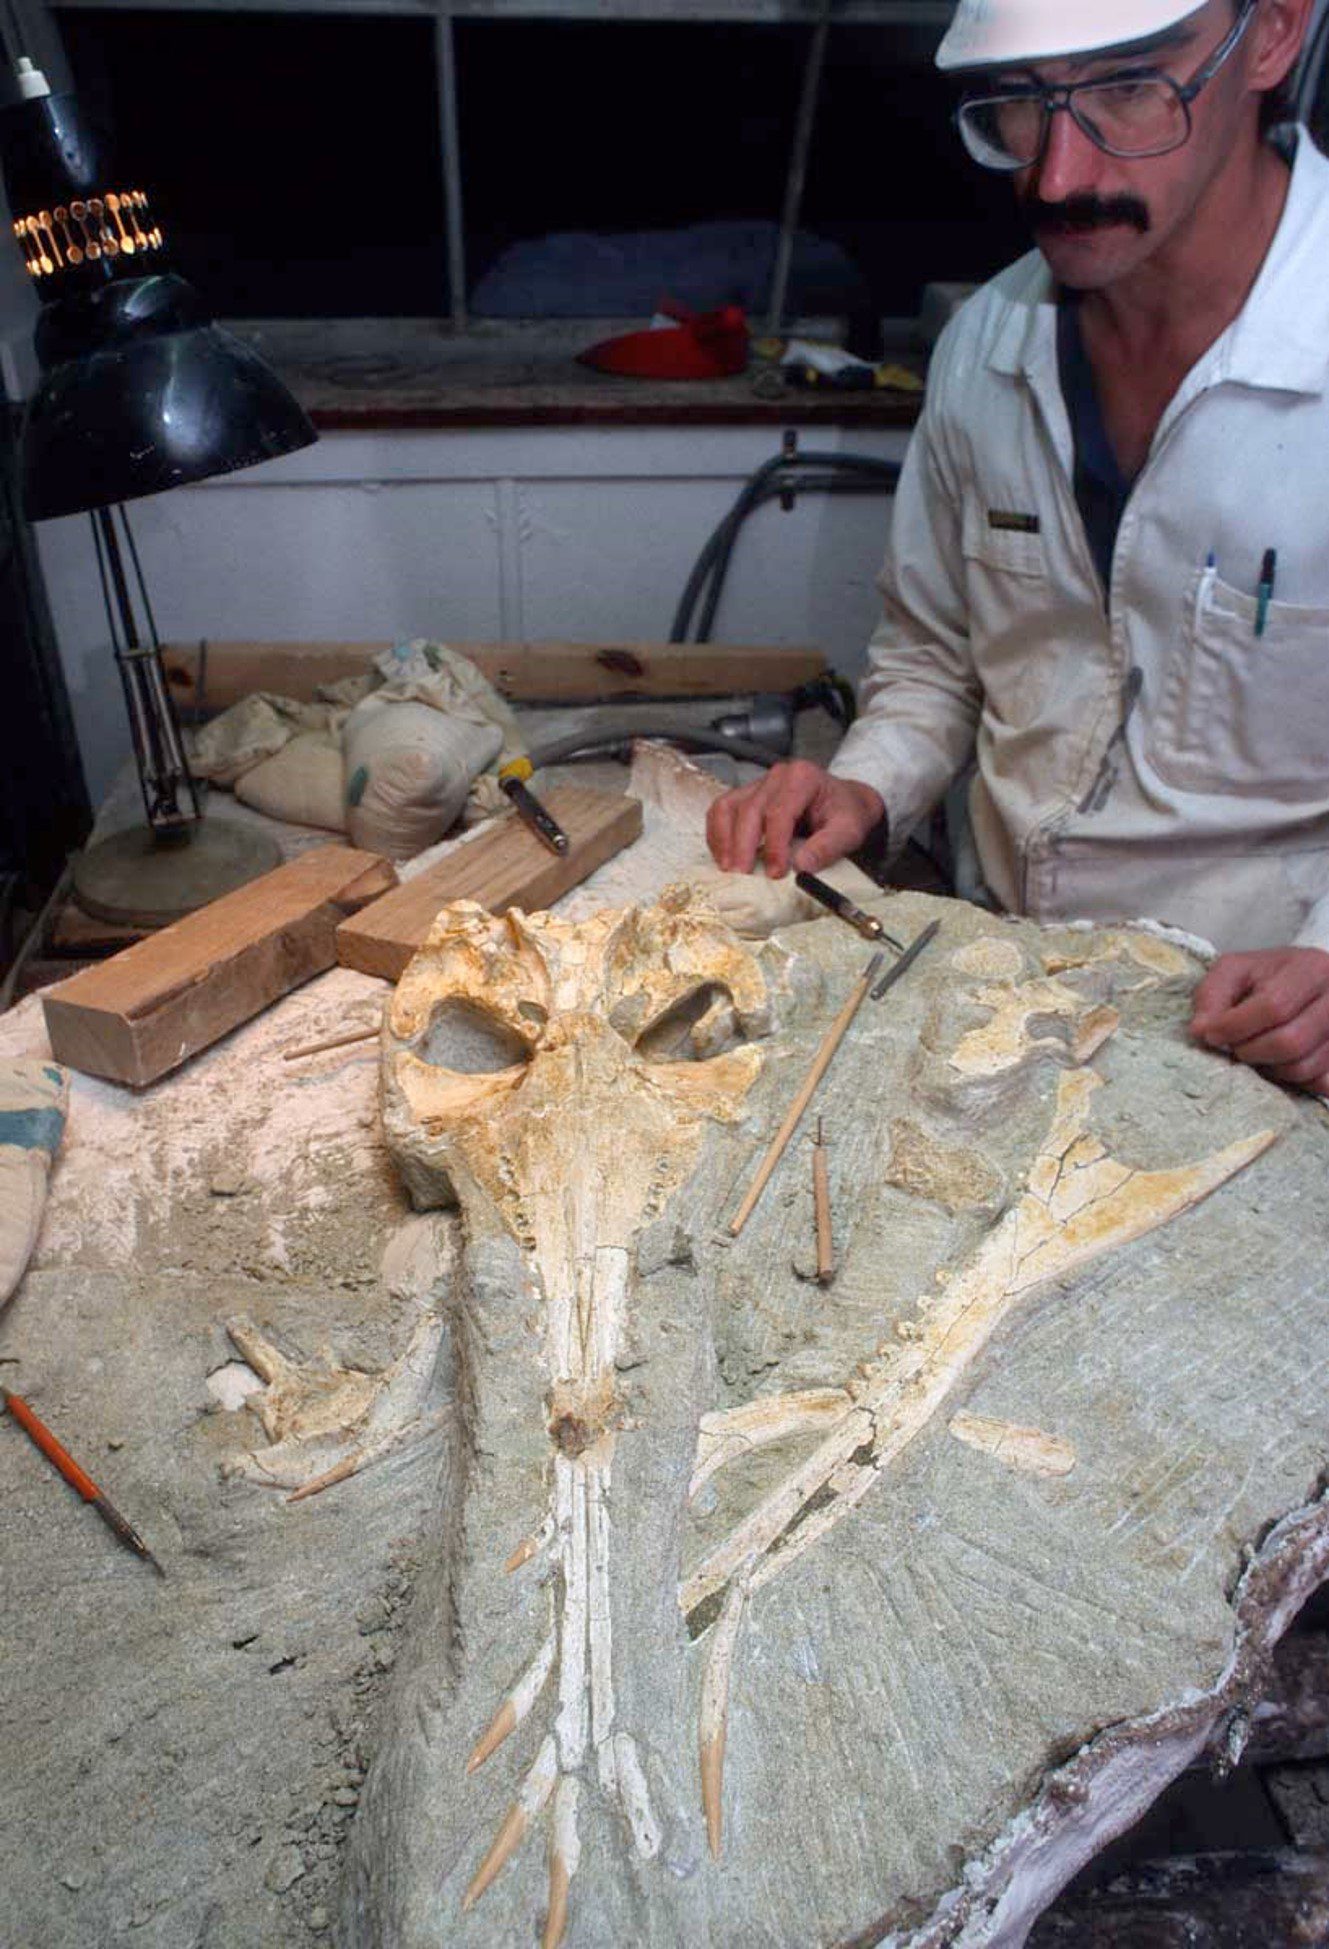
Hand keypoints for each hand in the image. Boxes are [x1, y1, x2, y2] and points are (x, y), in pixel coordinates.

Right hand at [705, 761, 884, 878]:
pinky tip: (723, 856)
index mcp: (802, 777)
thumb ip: (828, 847)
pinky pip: (722, 810)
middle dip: (743, 845)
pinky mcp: (746, 795)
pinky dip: (717, 833)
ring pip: (728, 807)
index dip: (774, 845)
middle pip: (749, 809)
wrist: (844, 803)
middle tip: (741, 875)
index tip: (775, 873)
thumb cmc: (846, 814)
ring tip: (727, 868)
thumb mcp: (849, 831)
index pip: (779, 812)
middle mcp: (776, 776)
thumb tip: (801, 867)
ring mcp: (758, 784)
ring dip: (723, 839)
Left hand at [1189, 946, 1328, 1093]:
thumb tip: (1200, 1030)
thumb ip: (1212, 994)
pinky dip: (1293, 1081)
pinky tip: (1280, 1064)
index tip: (1211, 1034)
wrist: (1310, 979)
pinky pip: (1320, 1083)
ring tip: (1256, 1053)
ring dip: (1269, 1069)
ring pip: (1304, 1068)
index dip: (1236, 1026)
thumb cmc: (1269, 975)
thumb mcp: (1235, 970)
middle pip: (1290, 1042)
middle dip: (1251, 1051)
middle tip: (1235, 1048)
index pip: (1273, 1006)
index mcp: (1311, 970)